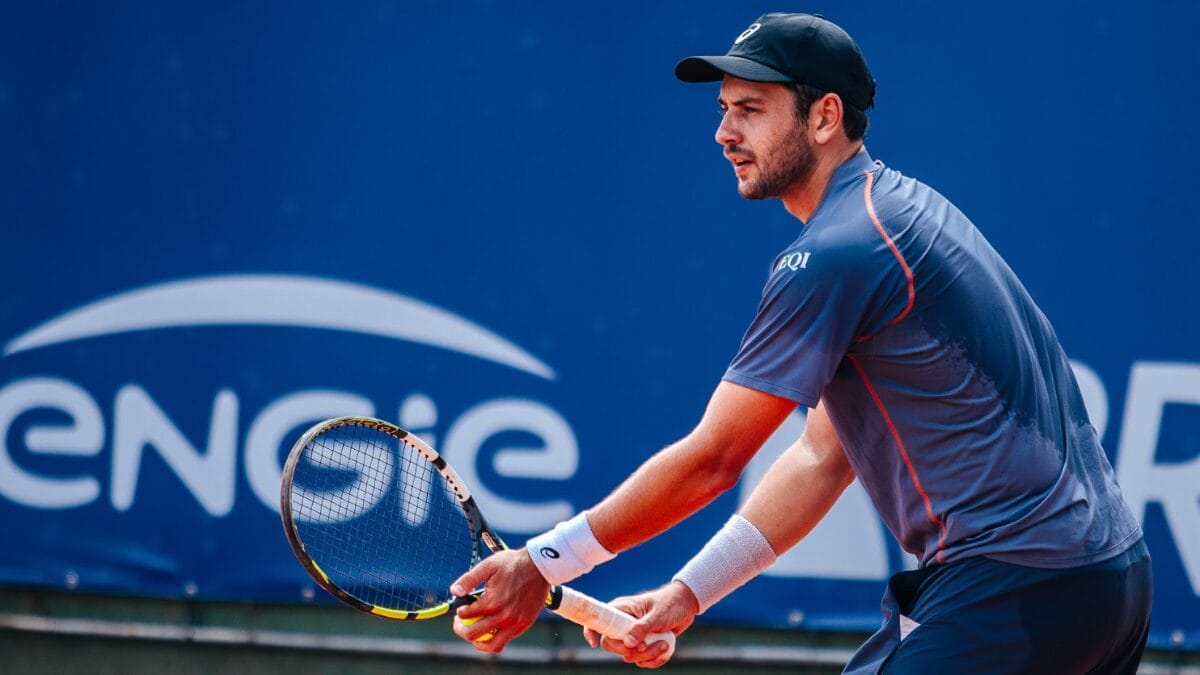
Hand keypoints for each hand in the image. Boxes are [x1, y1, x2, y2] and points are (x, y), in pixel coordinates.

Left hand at [450, 548, 550, 652]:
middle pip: (473, 635)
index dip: (459, 612)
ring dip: (478, 642)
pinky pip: (505, 640)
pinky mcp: (524, 625)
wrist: (541, 567)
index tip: (461, 607)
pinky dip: (495, 639)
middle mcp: (503, 616)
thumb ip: (469, 579)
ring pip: (491, 645)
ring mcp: (515, 623)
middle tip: (460, 623)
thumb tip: (453, 591)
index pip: (466, 616)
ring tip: (474, 634)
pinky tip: (491, 629)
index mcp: (492, 602)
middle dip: (461, 629)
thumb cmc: (513, 564)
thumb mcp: (488, 566)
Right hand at [583, 580, 698, 668]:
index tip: (594, 643)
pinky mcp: (643, 644)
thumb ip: (641, 627)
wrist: (687, 606)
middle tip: (646, 645)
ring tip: (664, 644)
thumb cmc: (671, 603)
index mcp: (622, 610)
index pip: (598, 620)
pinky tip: (666, 649)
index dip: (590, 631)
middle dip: (630, 650)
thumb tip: (627, 643)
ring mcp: (633, 635)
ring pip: (629, 655)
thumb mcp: (658, 614)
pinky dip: (654, 660)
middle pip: (612, 645)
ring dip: (648, 655)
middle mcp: (624, 623)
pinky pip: (641, 660)